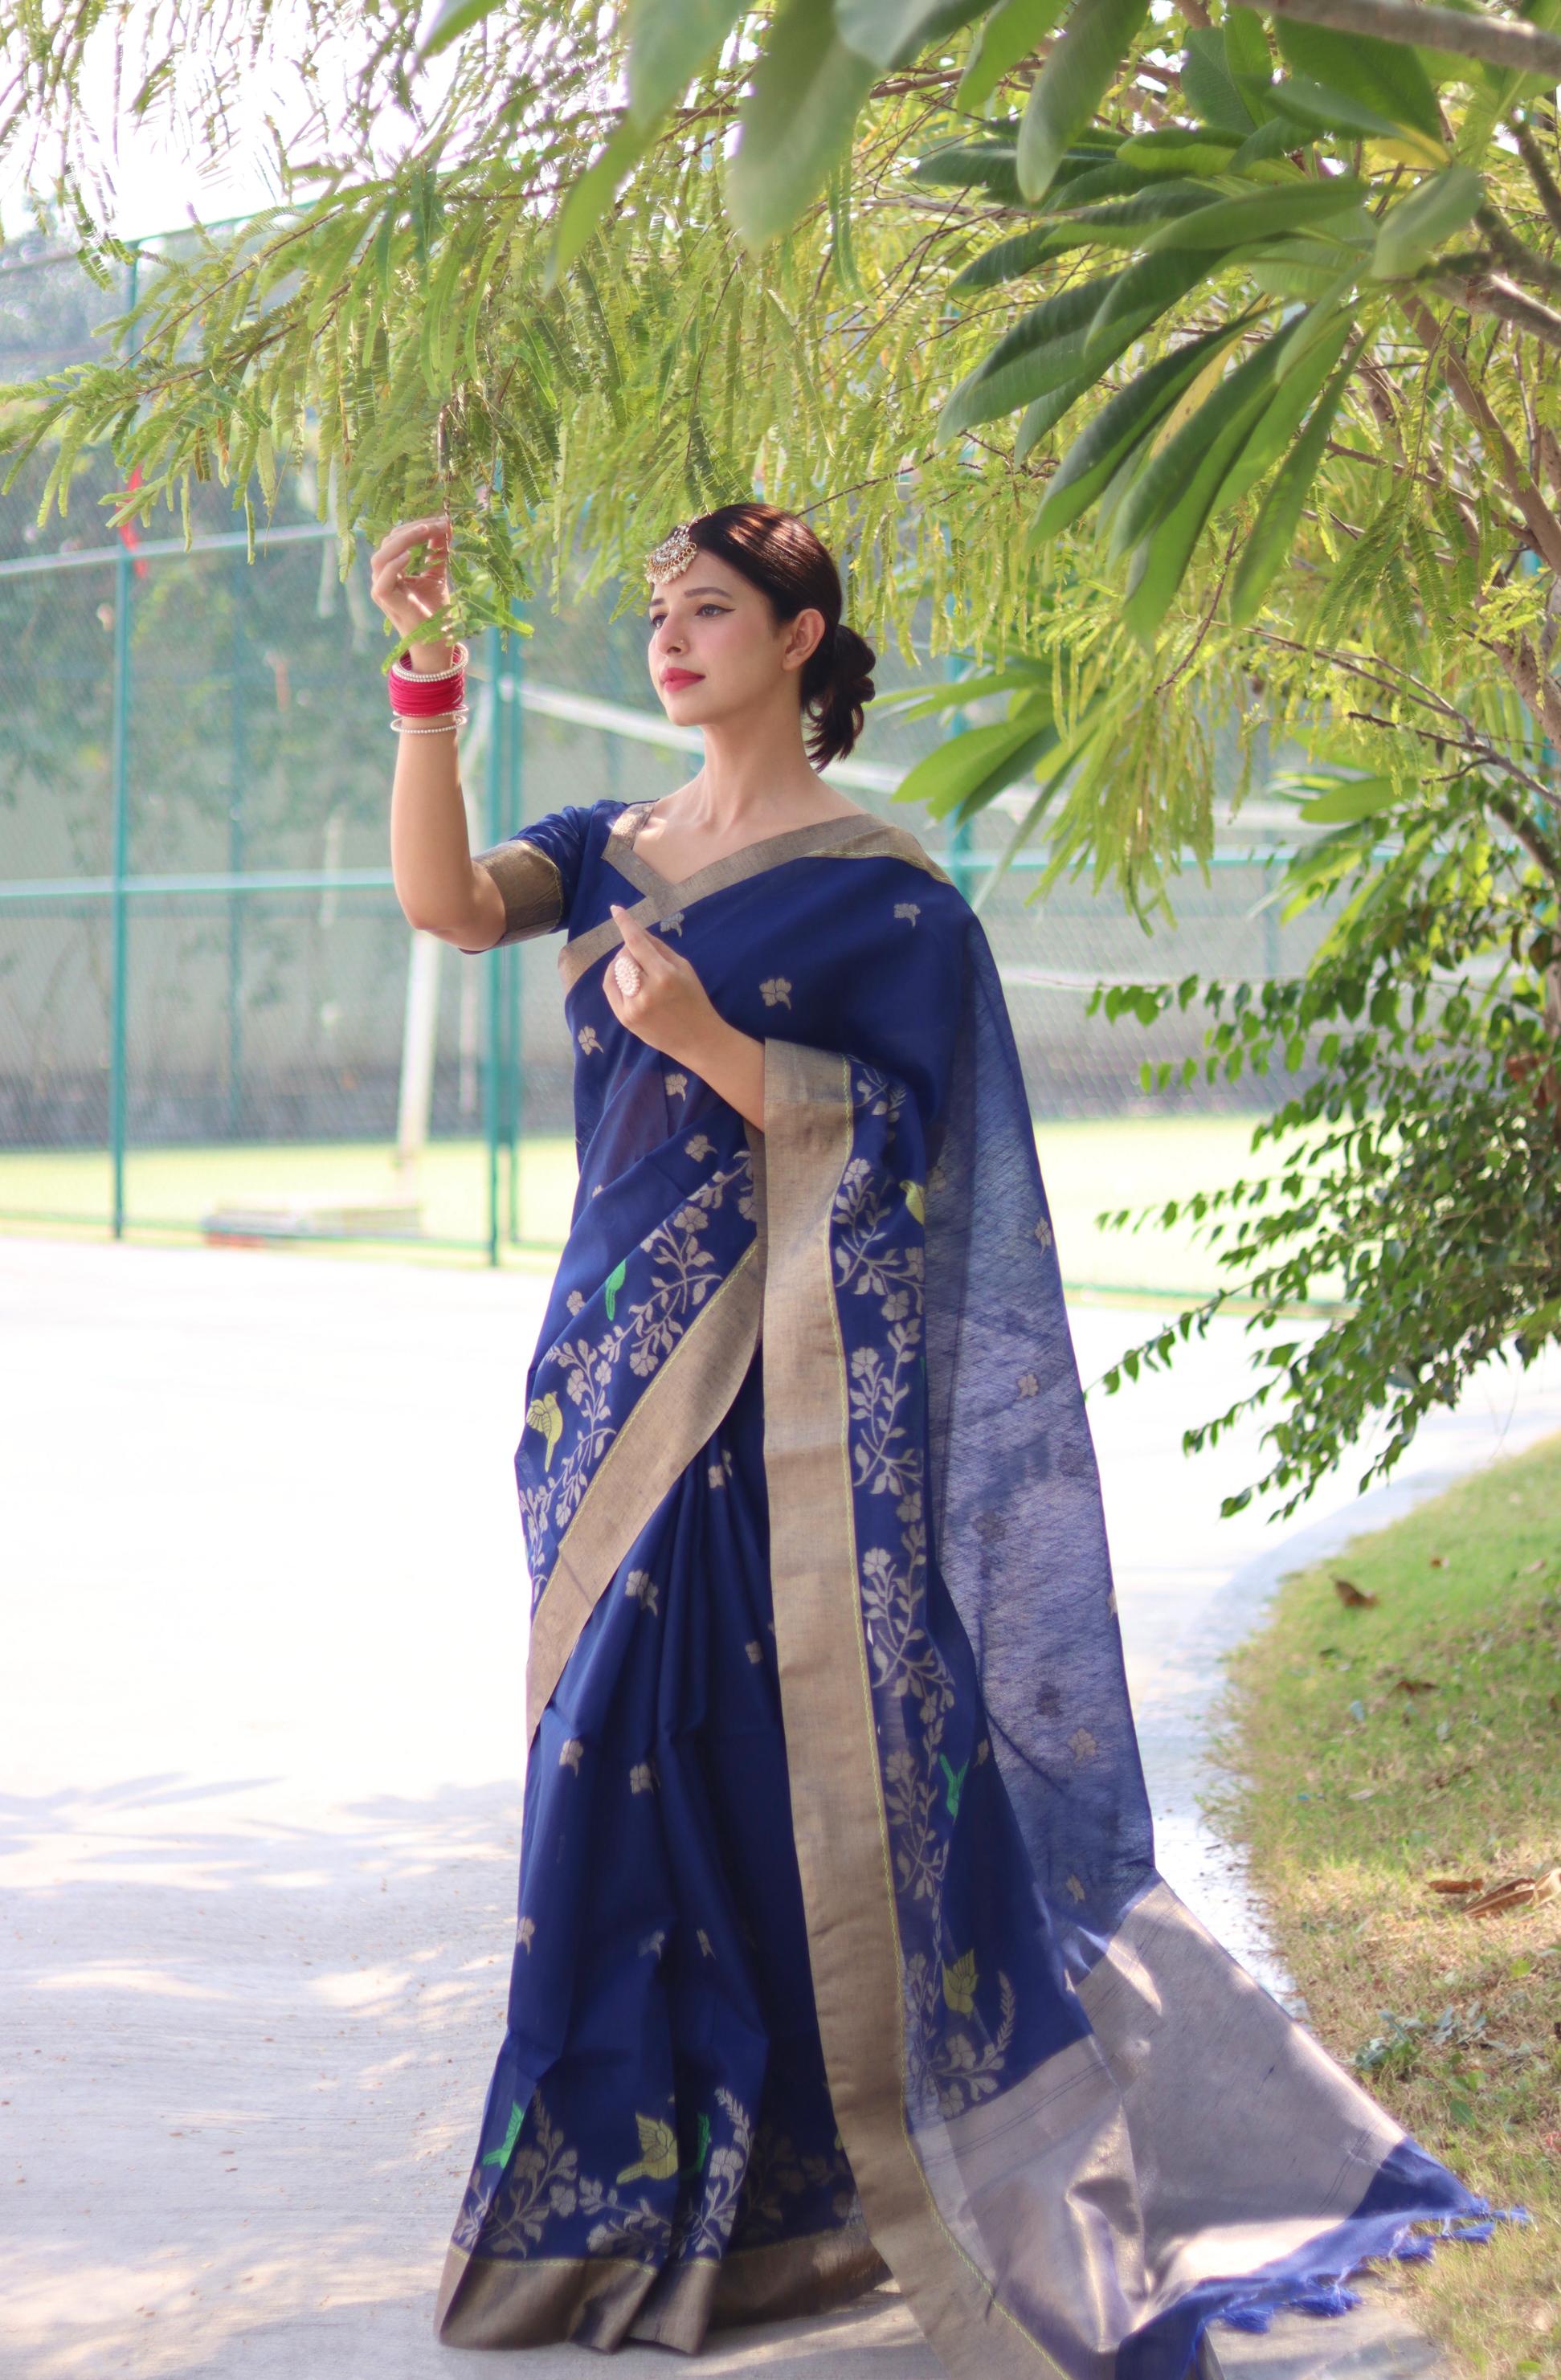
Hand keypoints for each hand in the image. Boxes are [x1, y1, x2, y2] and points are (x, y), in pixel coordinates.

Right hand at [369, 514, 455, 662]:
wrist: (436, 640)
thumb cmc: (434, 609)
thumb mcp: (437, 573)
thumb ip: (438, 550)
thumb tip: (445, 524)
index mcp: (391, 568)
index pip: (397, 538)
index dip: (416, 526)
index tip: (440, 520)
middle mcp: (381, 576)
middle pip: (388, 542)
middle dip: (412, 529)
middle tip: (436, 523)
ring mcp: (379, 588)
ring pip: (381, 556)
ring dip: (403, 541)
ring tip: (424, 532)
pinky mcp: (383, 600)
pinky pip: (382, 579)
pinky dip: (394, 565)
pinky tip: (410, 555)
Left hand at [603, 903, 723, 1063]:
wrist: (698, 1040)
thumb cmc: (695, 1000)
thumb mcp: (685, 969)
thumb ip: (660, 949)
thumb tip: (637, 932)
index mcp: (665, 976)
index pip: (638, 943)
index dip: (626, 923)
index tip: (615, 909)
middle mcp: (646, 991)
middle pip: (625, 956)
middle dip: (631, 950)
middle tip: (644, 957)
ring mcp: (633, 1007)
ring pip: (616, 971)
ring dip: (623, 964)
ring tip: (638, 970)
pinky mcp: (625, 1018)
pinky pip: (610, 988)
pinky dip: (614, 977)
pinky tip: (623, 976)